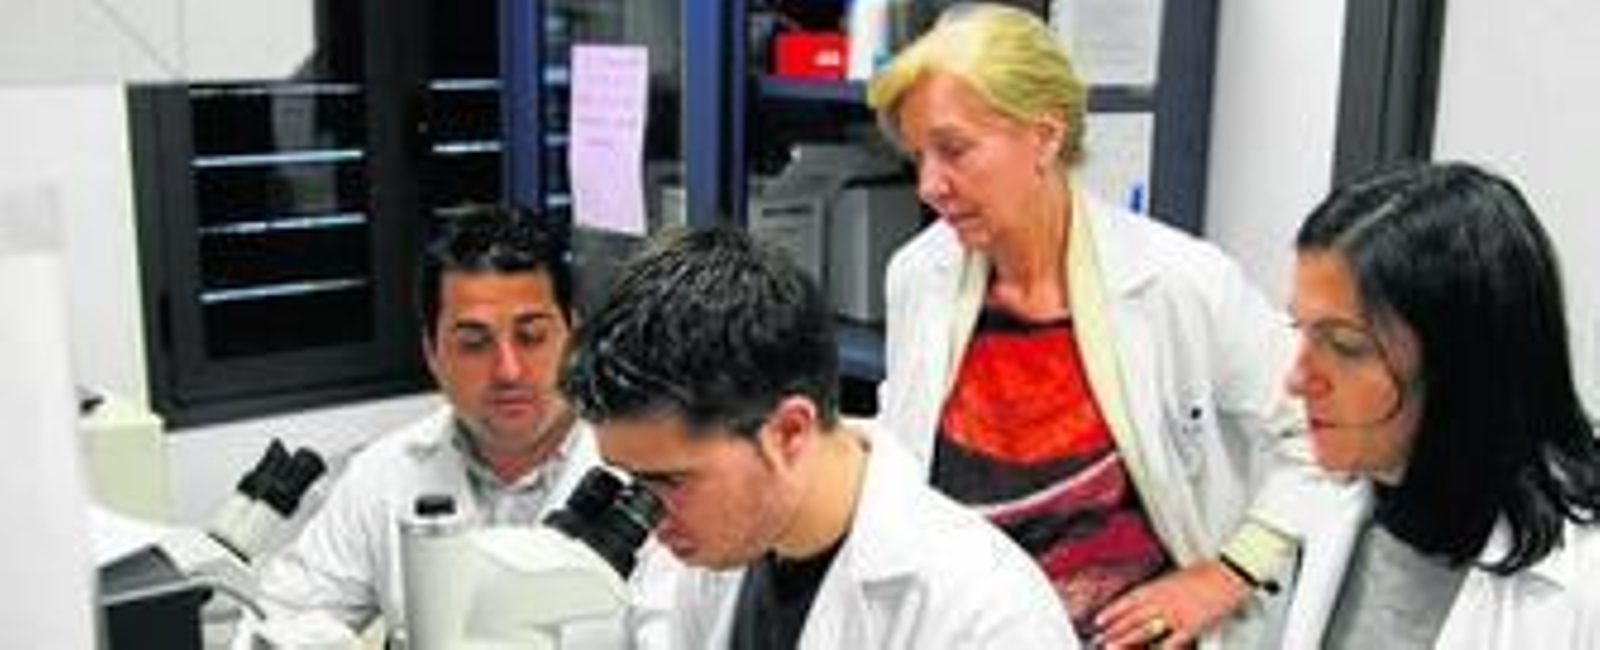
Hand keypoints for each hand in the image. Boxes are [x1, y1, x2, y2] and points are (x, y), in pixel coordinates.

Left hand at [1092, 559, 1250, 647]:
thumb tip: (1146, 600)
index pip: (1127, 601)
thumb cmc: (1205, 573)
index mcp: (1158, 586)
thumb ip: (1159, 590)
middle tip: (1097, 639)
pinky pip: (1170, 642)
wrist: (1228, 574)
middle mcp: (1162, 601)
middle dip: (1112, 629)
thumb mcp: (1175, 577)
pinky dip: (1159, 649)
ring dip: (1126, 640)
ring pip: (1144, 630)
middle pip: (1131, 618)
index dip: (1111, 612)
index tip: (1098, 621)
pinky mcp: (1191, 626)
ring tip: (1110, 647)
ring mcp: (1176, 614)